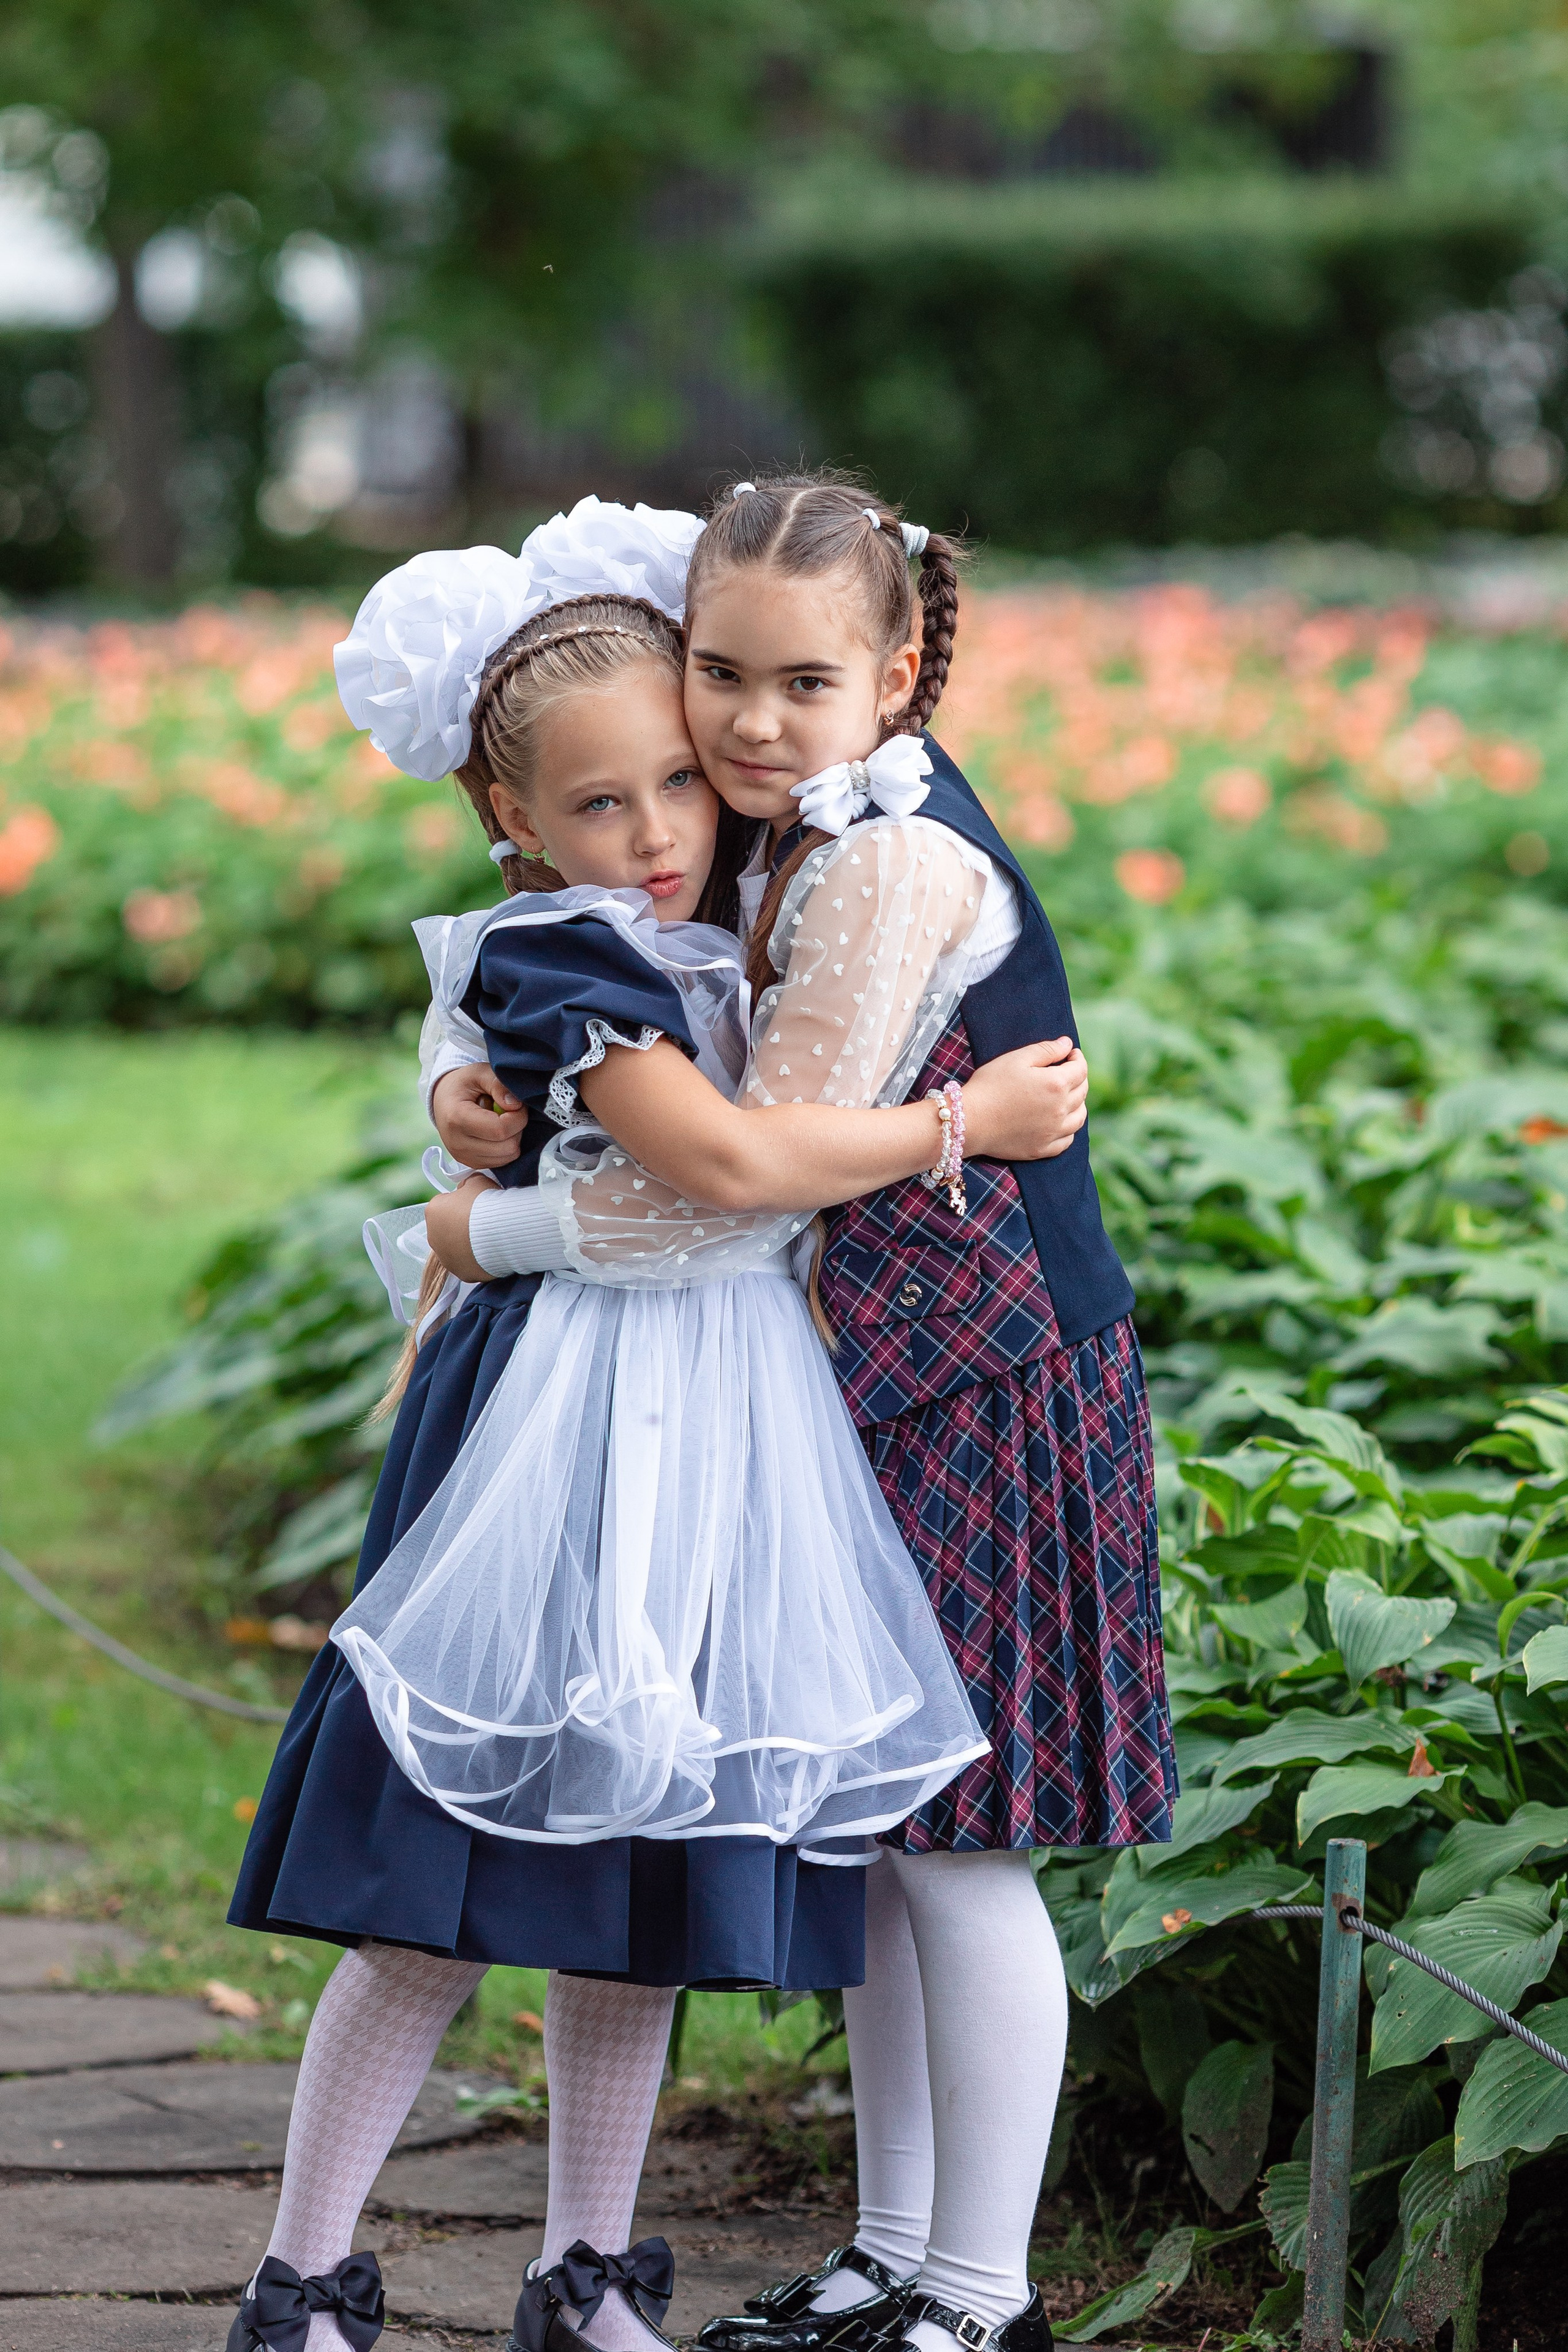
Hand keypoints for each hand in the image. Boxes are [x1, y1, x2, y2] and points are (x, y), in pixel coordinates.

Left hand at [425, 1174, 493, 1283]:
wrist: (502, 1230)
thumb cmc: (486, 1202)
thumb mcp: (476, 1180)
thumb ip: (467, 1184)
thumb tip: (466, 1189)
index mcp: (433, 1211)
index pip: (445, 1204)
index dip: (461, 1203)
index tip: (476, 1204)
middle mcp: (433, 1236)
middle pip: (447, 1228)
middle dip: (461, 1225)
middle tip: (482, 1222)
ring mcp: (446, 1258)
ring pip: (456, 1249)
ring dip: (467, 1244)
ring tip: (488, 1238)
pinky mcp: (460, 1273)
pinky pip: (468, 1264)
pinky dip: (477, 1260)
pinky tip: (491, 1252)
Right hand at [432, 1064, 525, 1168]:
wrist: (442, 1099)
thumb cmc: (462, 1084)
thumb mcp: (478, 1073)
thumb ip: (498, 1084)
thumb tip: (516, 1105)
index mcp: (457, 1118)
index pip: (501, 1129)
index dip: (518, 1117)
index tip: (516, 1104)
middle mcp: (458, 1143)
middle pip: (508, 1147)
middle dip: (517, 1128)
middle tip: (509, 1112)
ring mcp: (463, 1157)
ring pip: (508, 1156)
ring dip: (513, 1138)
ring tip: (501, 1121)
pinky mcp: (470, 1163)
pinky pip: (502, 1161)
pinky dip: (506, 1147)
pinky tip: (496, 1132)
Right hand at [960, 1037, 1087, 1163]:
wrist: (968, 1120)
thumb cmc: (989, 1085)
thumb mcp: (1017, 1059)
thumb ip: (1046, 1050)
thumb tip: (1067, 1044)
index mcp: (1056, 1084)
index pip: (1080, 1069)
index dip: (1078, 1058)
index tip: (1070, 1054)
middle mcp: (1060, 1110)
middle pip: (1082, 1092)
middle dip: (1078, 1078)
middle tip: (1067, 1072)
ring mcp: (1053, 1132)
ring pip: (1079, 1118)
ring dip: (1078, 1104)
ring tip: (1066, 1097)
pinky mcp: (1042, 1149)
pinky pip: (1067, 1141)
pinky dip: (1068, 1130)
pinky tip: (1060, 1123)